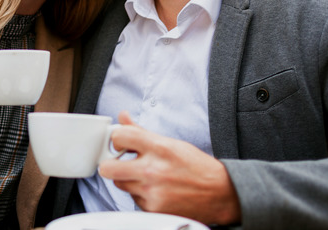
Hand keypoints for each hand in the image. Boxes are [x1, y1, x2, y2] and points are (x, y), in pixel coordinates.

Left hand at [98, 111, 240, 224]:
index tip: (121, 143)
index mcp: (159, 148)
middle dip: (110, 164)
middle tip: (119, 163)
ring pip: (120, 184)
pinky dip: (140, 194)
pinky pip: (133, 199)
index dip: (116, 139)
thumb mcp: (170, 142)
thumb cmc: (196, 166)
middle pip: (107, 168)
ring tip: (145, 176)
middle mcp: (153, 171)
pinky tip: (155, 189)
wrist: (220, 193)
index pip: (119, 137)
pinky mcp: (153, 209)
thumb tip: (123, 117)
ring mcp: (152, 192)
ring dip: (127, 180)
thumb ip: (141, 131)